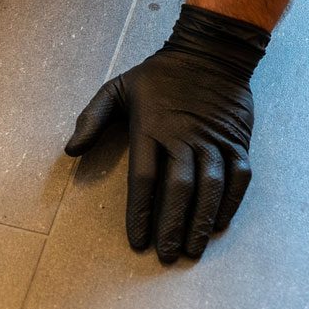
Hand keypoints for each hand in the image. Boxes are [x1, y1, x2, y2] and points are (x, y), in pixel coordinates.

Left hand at [66, 4, 269, 261]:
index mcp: (150, 128)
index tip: (136, 241)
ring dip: (202, 221)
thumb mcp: (115, 88)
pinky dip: (231, 202)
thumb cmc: (157, 75)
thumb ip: (92, 118)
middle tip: (166, 256)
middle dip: (171, 226)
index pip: (143, 179)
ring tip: (193, 250)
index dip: (140, 213)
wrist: (209, 52)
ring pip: (210, 187)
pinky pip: (238, 176)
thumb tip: (70, 150)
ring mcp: (213, 139)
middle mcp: (183, 137)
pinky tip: (219, 223)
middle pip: (178, 189)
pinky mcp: (237, 140)